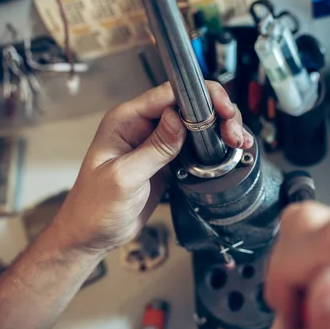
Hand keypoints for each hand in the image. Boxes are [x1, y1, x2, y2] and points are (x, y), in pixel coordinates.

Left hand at [53, 81, 251, 254]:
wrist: (92, 234)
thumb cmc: (94, 207)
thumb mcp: (124, 178)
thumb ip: (154, 149)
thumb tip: (178, 119)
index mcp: (125, 120)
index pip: (167, 94)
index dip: (199, 96)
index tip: (221, 108)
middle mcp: (142, 125)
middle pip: (188, 104)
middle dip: (216, 111)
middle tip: (233, 131)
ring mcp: (156, 142)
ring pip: (196, 123)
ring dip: (220, 127)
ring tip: (237, 141)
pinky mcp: (167, 159)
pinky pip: (194, 144)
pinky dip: (215, 145)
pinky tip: (231, 150)